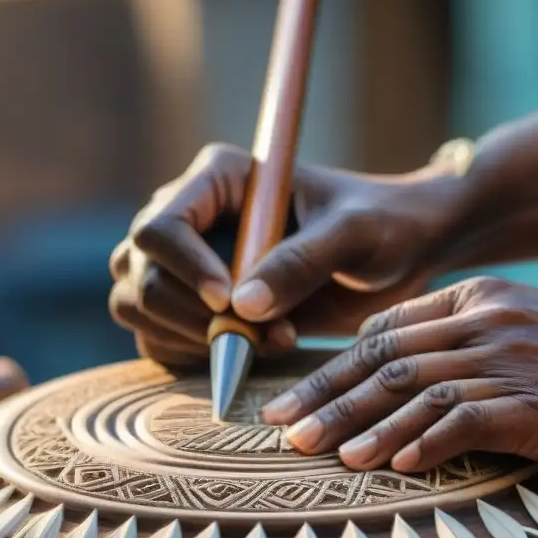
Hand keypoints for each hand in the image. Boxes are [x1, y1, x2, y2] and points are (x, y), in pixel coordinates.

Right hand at [109, 143, 461, 366]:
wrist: (399, 255)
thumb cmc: (383, 225)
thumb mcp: (355, 233)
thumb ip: (302, 261)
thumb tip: (239, 306)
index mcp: (218, 179)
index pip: (161, 226)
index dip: (185, 269)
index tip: (227, 302)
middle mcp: (191, 218)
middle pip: (140, 273)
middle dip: (193, 316)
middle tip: (266, 334)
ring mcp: (187, 264)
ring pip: (138, 307)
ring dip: (191, 340)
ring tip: (267, 342)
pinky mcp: (196, 308)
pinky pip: (158, 339)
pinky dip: (188, 358)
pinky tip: (244, 356)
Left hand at [262, 276, 537, 479]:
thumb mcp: (522, 334)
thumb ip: (463, 345)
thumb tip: (398, 384)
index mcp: (476, 299)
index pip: (384, 330)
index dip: (333, 366)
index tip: (294, 397)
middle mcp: (485, 322)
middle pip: (384, 357)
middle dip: (325, 393)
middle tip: (278, 425)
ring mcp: (510, 361)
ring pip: (412, 388)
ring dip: (359, 422)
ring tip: (314, 449)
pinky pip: (464, 421)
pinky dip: (422, 443)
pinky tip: (391, 466)